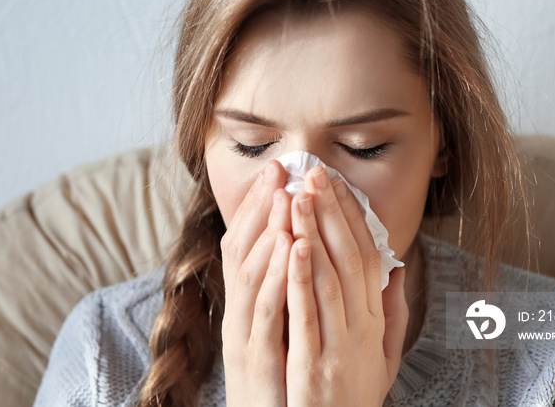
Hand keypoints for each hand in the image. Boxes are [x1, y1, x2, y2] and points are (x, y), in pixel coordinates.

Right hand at [221, 161, 291, 406]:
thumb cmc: (287, 382)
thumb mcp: (289, 332)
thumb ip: (299, 294)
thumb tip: (315, 254)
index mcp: (250, 305)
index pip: (251, 246)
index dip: (264, 208)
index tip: (283, 175)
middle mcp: (239, 315)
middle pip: (242, 251)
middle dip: (261, 208)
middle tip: (278, 171)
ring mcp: (242, 336)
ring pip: (250, 275)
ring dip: (268, 233)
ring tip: (286, 196)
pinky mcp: (253, 360)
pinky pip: (266, 313)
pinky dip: (277, 279)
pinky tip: (292, 249)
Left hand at [285, 166, 408, 405]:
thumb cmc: (356, 397)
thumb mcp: (385, 357)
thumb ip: (394, 313)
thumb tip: (398, 268)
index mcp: (375, 320)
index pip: (368, 258)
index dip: (352, 218)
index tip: (336, 185)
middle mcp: (363, 327)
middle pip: (349, 259)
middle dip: (331, 212)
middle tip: (314, 174)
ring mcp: (341, 346)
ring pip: (330, 278)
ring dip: (314, 233)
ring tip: (300, 196)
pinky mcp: (316, 366)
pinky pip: (308, 314)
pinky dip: (301, 277)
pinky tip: (293, 245)